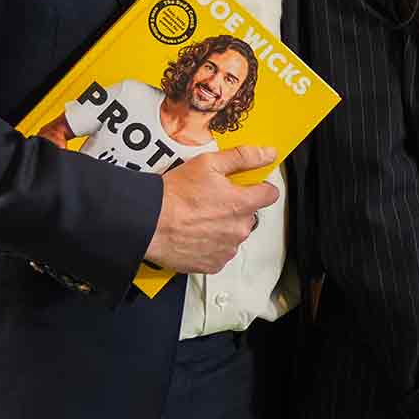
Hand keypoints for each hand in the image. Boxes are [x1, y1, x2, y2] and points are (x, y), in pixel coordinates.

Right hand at [142, 145, 279, 273]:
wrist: (148, 223)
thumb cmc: (174, 195)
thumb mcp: (208, 164)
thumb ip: (242, 157)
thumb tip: (267, 154)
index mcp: (242, 204)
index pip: (270, 195)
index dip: (260, 188)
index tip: (249, 187)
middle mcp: (239, 229)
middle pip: (249, 215)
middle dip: (236, 208)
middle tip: (212, 201)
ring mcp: (227, 249)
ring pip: (234, 234)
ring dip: (224, 227)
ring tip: (200, 219)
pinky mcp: (213, 264)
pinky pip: (220, 252)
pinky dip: (211, 245)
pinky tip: (195, 235)